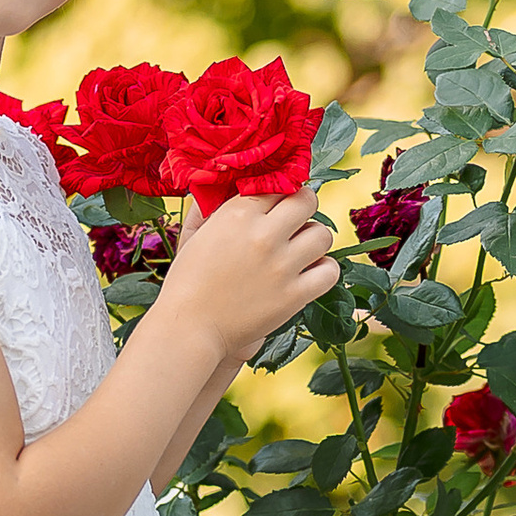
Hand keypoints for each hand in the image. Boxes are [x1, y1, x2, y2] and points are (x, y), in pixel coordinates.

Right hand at [161, 189, 338, 361]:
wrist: (189, 329)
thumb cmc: (186, 283)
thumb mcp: (193, 237)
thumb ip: (209, 208)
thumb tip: (226, 186)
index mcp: (236, 214)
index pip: (277, 186)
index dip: (279, 194)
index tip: (277, 205)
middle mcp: (263, 235)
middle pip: (306, 201)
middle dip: (302, 208)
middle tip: (295, 222)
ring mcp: (281, 266)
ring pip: (323, 234)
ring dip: (314, 240)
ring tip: (301, 250)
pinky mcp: (294, 295)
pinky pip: (330, 270)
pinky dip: (324, 270)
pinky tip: (309, 273)